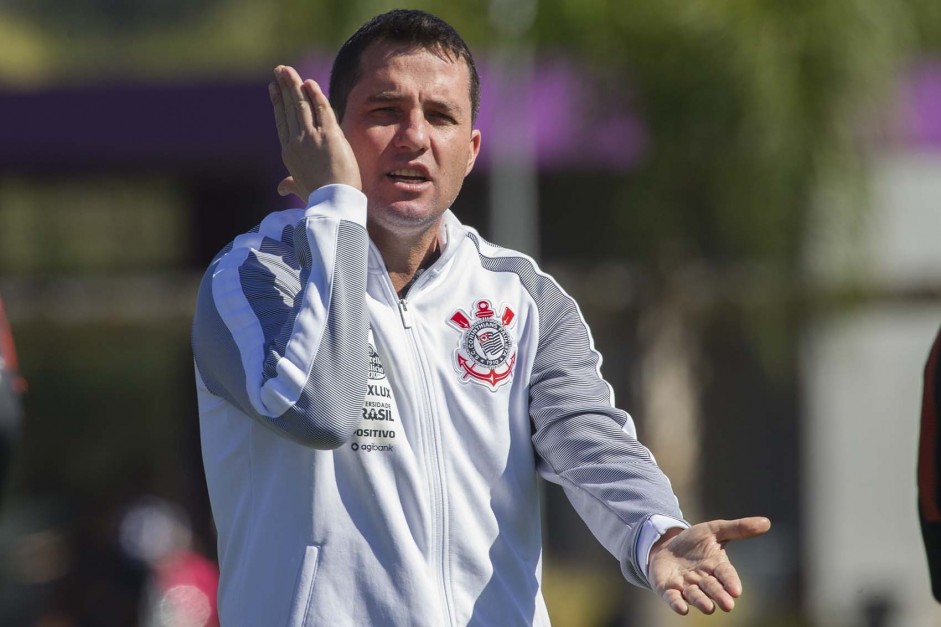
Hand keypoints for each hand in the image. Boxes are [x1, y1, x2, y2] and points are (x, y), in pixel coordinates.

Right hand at [269, 65, 360, 200]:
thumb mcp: (300, 188)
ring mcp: (312, 138)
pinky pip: (322, 110)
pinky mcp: (330, 136)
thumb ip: (290, 184)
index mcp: (289, 153)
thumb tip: (281, 188)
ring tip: (288, 70)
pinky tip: (309, 83)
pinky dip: (315, 95)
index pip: (282, 121)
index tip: (274, 88)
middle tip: (280, 70)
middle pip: (289, 108)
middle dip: (284, 87)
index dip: (278, 103)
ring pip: (301, 105)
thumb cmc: (318, 197)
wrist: (332, 201)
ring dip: (294, 85)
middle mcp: (297, 142)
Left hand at [648, 517, 770, 614]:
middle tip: (727, 604)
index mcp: (717, 566)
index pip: (726, 575)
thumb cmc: (694, 542)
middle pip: (713, 589)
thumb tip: (766, 522)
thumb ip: (738, 528)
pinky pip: (673, 598)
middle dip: (720, 596)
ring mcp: (686, 586)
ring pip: (695, 596)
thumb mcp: (713, 530)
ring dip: (701, 602)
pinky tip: (681, 607)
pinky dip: (677, 603)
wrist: (666, 547)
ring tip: (709, 608)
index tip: (736, 591)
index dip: (731, 582)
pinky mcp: (669, 590)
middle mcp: (703, 580)